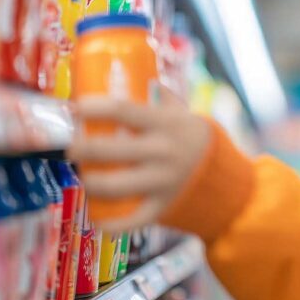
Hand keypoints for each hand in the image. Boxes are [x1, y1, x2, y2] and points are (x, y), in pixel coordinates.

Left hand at [67, 86, 211, 232]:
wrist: (228, 179)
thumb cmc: (197, 141)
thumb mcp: (185, 115)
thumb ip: (165, 98)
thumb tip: (143, 75)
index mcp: (166, 124)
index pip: (123, 110)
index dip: (94, 108)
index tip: (75, 107)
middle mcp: (163, 152)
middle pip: (109, 149)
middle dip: (82, 149)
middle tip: (71, 148)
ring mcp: (162, 182)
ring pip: (113, 186)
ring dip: (90, 182)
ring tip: (84, 177)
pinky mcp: (162, 207)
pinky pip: (131, 220)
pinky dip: (110, 224)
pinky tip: (98, 219)